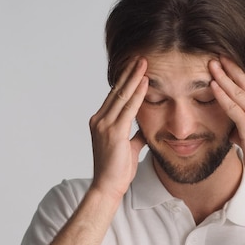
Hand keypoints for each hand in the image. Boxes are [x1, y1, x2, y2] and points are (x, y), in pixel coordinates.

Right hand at [89, 58, 147, 199]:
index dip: (125, 81)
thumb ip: (135, 136)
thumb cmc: (117, 170)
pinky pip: (128, 108)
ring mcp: (104, 125)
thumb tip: (144, 129)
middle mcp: (99, 120)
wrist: (108, 187)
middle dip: (129, 73)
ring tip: (144, 63)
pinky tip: (145, 82)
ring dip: (134, 77)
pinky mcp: (113, 132)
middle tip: (140, 57)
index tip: (135, 68)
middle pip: (116, 90)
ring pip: (122, 95)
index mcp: (100, 122)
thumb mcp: (128, 148)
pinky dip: (138, 93)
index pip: (114, 96)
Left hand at [209, 57, 244, 198]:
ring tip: (213, 64)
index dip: (243, 77)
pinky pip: (234, 108)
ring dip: (224, 77)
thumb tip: (234, 130)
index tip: (232, 66)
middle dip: (233, 70)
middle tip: (220, 56)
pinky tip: (213, 85)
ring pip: (241, 94)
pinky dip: (222, 95)